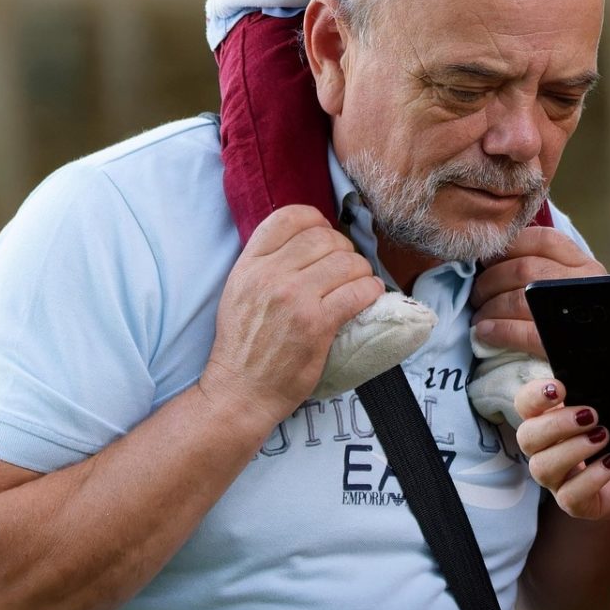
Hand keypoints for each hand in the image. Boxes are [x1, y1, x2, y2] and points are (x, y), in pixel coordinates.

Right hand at [198, 205, 384, 428]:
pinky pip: (358, 291)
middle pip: (324, 237)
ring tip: (358, 283)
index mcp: (250, 265)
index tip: (326, 236)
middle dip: (343, 249)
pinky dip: (371, 290)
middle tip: (345, 268)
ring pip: (347, 262)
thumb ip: (265, 262)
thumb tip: (304, 240)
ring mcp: (294, 299)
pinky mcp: (316, 324)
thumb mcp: (239, 292)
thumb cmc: (244, 345)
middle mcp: (270, 276)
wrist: (240, 391)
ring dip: (361, 270)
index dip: (316, 220)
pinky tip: (368, 296)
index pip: (289, 218)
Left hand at [471, 226, 604, 356]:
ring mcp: (578, 313)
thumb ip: (545, 271)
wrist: (606, 365)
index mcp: (584, 266)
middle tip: (477, 294)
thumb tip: (495, 257)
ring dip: (489, 307)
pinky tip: (485, 333)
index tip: (487, 260)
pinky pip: (524, 332)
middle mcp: (585, 283)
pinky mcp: (566, 344)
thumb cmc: (581, 327)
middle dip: (491, 280)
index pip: (543, 239)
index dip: (509, 247)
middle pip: (524, 269)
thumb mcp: (571, 290)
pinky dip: (499, 330)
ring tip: (479, 317)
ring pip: (520, 298)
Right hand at [514, 378, 609, 521]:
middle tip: (591, 415)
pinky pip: (570, 496)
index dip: (534, 396)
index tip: (560, 388)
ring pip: (541, 468)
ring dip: (572, 449)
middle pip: (526, 437)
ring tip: (604, 437)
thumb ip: (596, 387)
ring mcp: (556, 480)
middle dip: (555, 424)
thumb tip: (596, 363)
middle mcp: (545, 451)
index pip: (523, 405)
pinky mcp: (574, 504)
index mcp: (547, 421)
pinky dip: (591, 476)